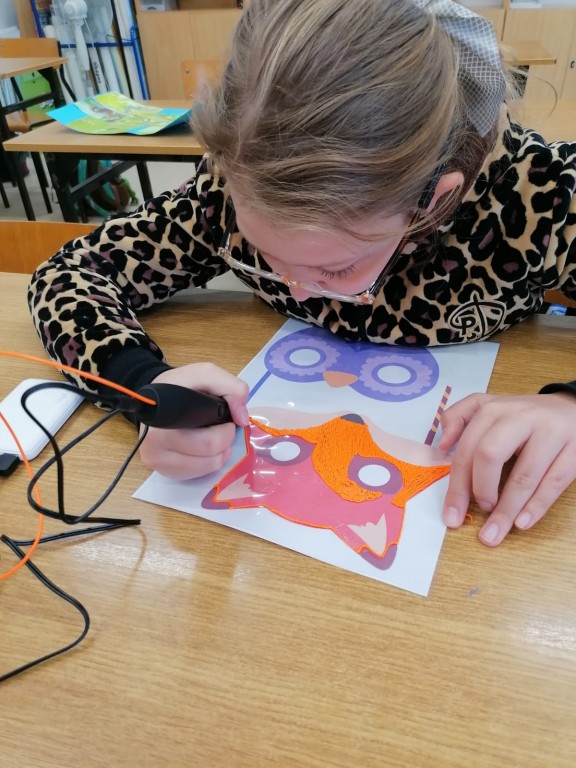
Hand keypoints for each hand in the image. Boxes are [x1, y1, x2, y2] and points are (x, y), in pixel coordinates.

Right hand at [138, 363, 248, 479]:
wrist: (154, 398)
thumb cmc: (180, 386)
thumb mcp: (206, 374)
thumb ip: (231, 388)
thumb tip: (242, 419)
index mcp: (164, 420)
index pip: (208, 441)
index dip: (224, 430)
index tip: (224, 419)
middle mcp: (155, 445)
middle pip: (210, 456)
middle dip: (225, 440)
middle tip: (219, 426)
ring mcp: (157, 461)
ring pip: (207, 468)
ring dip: (219, 453)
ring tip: (211, 435)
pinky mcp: (163, 471)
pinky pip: (197, 474)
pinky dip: (206, 462)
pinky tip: (200, 446)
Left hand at [439, 392, 575, 545]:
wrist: (571, 408)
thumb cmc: (523, 416)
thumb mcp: (489, 406)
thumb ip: (458, 417)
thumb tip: (441, 446)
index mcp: (494, 409)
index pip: (469, 448)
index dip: (458, 484)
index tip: (451, 514)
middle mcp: (520, 417)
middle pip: (490, 454)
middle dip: (480, 490)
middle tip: (479, 512)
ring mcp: (550, 432)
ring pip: (524, 475)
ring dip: (507, 509)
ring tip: (495, 533)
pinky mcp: (575, 448)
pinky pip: (554, 482)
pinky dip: (536, 506)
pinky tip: (522, 523)